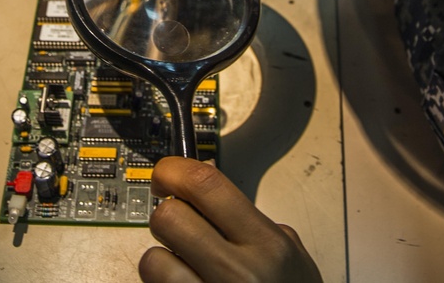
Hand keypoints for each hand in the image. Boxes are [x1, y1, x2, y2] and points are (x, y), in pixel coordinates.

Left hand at [139, 157, 322, 282]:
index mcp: (267, 246)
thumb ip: (250, 221)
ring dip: (161, 262)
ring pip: (153, 261)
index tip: (167, 173)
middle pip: (170, 217)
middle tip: (180, 227)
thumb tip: (205, 184)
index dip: (176, 170)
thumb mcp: (290, 257)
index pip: (207, 186)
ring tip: (182, 269)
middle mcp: (240, 274)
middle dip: (168, 217)